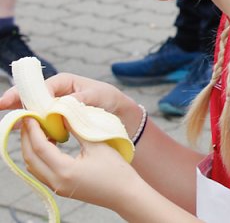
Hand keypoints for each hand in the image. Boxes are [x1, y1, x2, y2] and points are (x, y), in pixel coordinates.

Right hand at [0, 73, 136, 125]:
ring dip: (23, 118)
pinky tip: (29, 137)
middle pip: (29, 97)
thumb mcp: (97, 96)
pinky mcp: (54, 120)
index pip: (39, 87)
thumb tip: (61, 105)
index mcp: (62, 81)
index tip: (11, 101)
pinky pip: (40, 123)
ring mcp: (52, 107)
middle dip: (14, 101)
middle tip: (1, 106)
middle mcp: (54, 92)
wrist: (118, 112)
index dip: (24, 93)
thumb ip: (79, 99)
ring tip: (13, 125)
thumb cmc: (108, 98)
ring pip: (32, 112)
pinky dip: (34, 129)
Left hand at [20, 118, 142, 209]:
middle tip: (28, 120)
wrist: (125, 194)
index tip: (30, 114)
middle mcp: (56, 182)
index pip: (40, 147)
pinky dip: (39, 157)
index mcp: (65, 171)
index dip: (33, 130)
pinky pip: (41, 171)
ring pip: (33, 166)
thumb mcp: (97, 145)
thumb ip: (77, 130)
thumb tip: (62, 114)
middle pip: (30, 158)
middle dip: (26, 138)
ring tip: (37, 129)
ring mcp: (57, 187)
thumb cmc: (116, 170)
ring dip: (31, 148)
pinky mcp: (60, 188)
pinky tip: (48, 144)